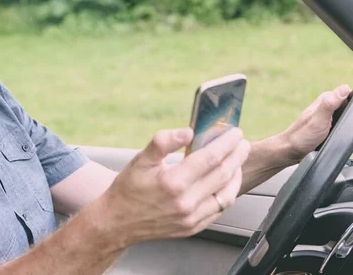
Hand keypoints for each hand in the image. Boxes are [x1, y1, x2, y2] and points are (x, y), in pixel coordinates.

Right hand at [96, 127, 249, 246]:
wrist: (118, 220)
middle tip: (241, 143)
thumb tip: (188, 131)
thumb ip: (163, 142)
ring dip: (235, 175)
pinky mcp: (193, 227)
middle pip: (223, 175)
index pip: (210, 158)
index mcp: (173, 182)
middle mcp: (185, 202)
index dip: (226, 143)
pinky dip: (226, 192)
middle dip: (236, 156)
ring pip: (226, 194)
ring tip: (236, 161)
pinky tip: (225, 182)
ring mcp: (191, 218)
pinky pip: (218, 209)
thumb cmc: (129, 188)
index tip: (235, 133)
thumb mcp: (141, 159)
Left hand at [280, 84, 350, 161]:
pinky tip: (339, 132)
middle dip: (349, 114)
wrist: (292, 150)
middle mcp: (327, 105)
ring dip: (346, 122)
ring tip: (338, 129)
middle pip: (347, 105)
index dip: (352, 103)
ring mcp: (327, 115)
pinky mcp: (328, 124)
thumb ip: (330, 104)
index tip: (348, 116)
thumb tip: (344, 88)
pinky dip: (343, 127)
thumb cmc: (303, 135)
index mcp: (326, 99)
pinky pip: (341, 123)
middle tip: (340, 125)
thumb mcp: (318, 119)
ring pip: (344, 115)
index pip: (347, 93)